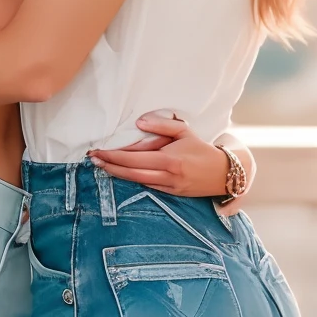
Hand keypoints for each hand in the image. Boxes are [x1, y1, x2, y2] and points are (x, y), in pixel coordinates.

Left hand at [88, 112, 252, 214]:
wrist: (224, 173)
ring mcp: (170, 187)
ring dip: (118, 174)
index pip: (134, 158)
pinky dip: (134, 179)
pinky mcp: (172, 194)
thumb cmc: (202, 149)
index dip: (114, 156)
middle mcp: (168, 175)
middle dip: (110, 166)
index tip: (99, 150)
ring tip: (102, 166)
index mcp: (170, 159)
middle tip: (93, 159)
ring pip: (137, 181)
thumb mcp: (184, 131)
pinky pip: (148, 185)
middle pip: (131, 172)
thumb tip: (138, 123)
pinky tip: (122, 173)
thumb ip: (160, 125)